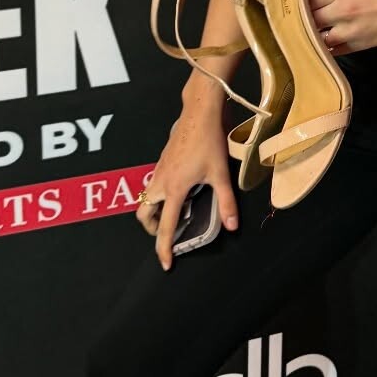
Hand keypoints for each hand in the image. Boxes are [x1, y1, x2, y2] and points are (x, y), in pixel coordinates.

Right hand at [136, 98, 240, 270]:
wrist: (198, 113)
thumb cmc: (209, 141)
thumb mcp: (221, 173)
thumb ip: (226, 202)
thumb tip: (232, 226)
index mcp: (174, 189)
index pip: (165, 227)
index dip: (164, 248)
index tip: (166, 263)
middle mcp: (161, 182)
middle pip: (143, 214)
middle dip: (151, 228)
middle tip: (168, 233)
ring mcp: (158, 171)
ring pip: (144, 199)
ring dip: (152, 211)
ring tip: (173, 214)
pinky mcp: (161, 162)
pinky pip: (151, 185)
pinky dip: (157, 196)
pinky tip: (178, 191)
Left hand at [307, 0, 376, 54]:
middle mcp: (342, 12)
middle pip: (309, 17)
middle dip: (306, 12)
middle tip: (306, 8)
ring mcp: (350, 32)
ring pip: (318, 37)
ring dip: (315, 31)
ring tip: (313, 25)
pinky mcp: (360, 46)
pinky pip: (334, 51)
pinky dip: (328, 46)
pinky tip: (325, 40)